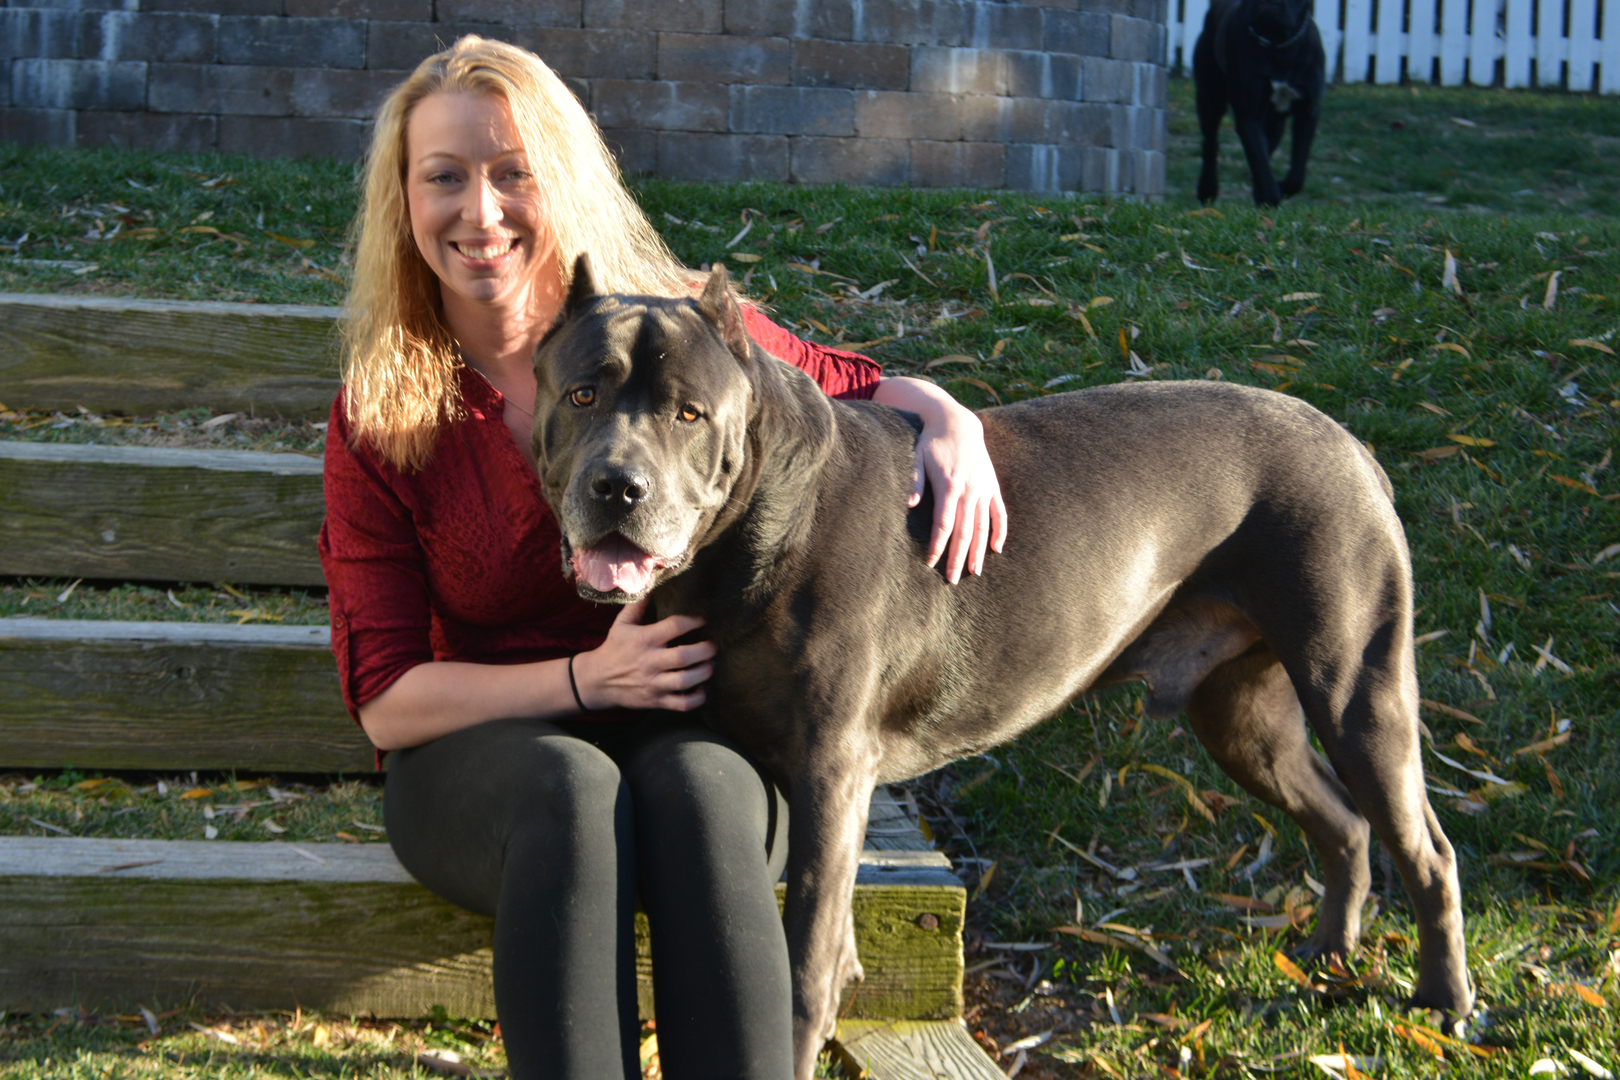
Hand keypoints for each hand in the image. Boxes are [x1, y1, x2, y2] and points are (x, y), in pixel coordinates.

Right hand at [572, 598, 715, 710]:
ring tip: (710, 665)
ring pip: (685, 681)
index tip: (703, 621)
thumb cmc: (614, 648)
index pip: (674, 626)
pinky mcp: (655, 701)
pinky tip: (701, 688)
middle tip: (713, 646)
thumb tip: (653, 582)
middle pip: (684, 657)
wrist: (597, 681)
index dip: (693, 622)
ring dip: (704, 673)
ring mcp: (653, 684)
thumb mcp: (622, 623)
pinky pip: (681, 704)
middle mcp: (649, 662)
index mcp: (644, 640)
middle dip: (705, 650)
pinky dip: (696, 699)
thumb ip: (639, 604)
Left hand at [911, 406, 1008, 582]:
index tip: (930, 563)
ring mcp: (983, 489)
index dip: (937, 545)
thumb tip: (909, 504)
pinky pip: (999, 513)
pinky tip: (996, 549)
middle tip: (953, 579)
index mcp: (948, 486)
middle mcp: (969, 490)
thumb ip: (914, 481)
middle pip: (964, 532)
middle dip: (958, 557)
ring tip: (975, 573)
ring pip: (982, 527)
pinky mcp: (992, 486)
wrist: (957, 422)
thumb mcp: (917, 457)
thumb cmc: (932, 442)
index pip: (944, 524)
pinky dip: (1000, 531)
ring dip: (979, 551)